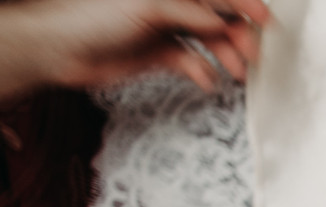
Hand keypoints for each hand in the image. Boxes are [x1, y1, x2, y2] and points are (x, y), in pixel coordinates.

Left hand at [31, 0, 273, 91]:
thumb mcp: (149, 7)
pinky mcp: (160, 55)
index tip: (264, 18)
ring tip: (237, 72)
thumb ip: (190, 12)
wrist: (61, 50)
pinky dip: (202, 71)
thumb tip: (223, 21)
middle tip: (253, 52)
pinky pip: (192, 62)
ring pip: (209, 40)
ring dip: (226, 55)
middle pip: (217, 15)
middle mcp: (171, 5)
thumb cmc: (93, 18)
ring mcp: (166, 29)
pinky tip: (206, 80)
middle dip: (238, 33)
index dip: (242, 3)